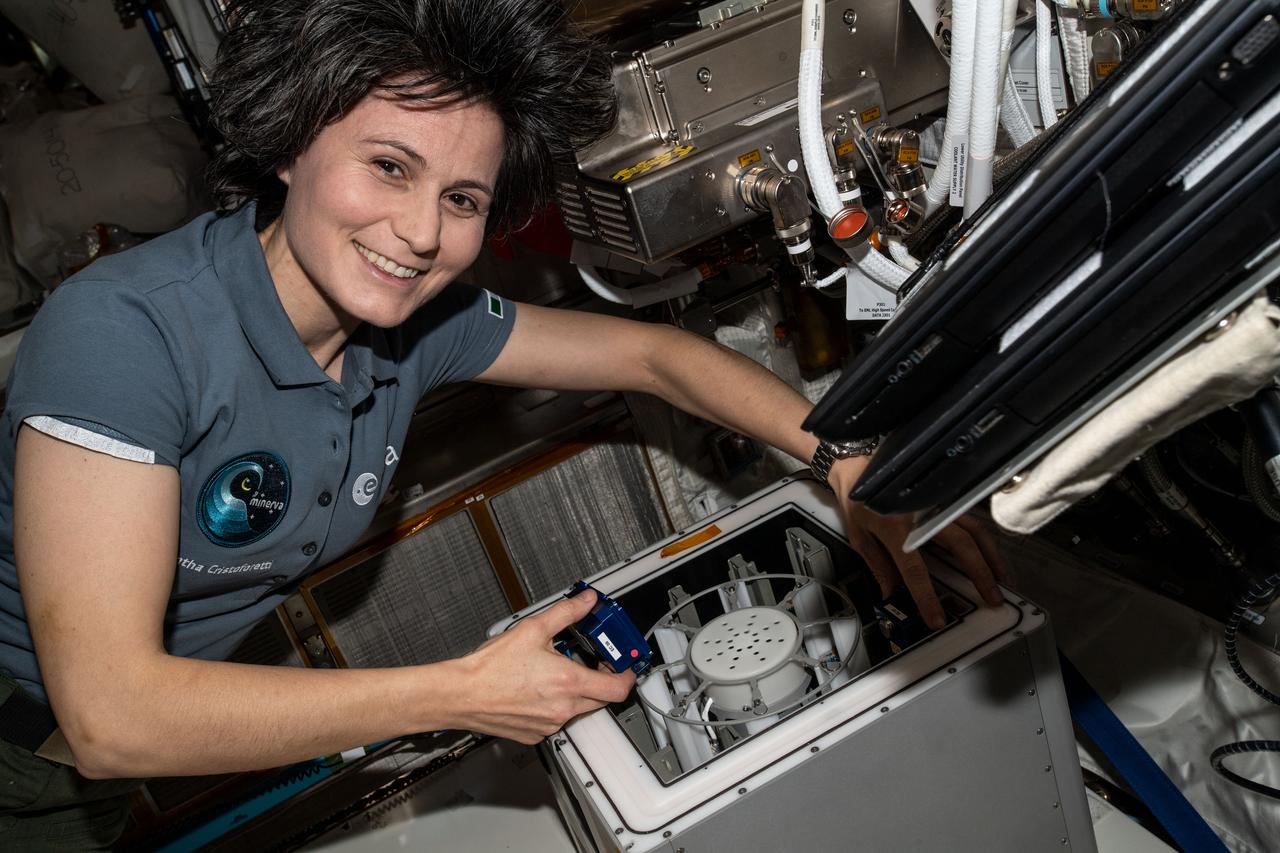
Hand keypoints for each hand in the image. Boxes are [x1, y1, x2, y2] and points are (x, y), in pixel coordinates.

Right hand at [445, 590, 635, 744]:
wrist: (461, 694)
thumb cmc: (491, 668)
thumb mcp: (533, 629)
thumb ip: (566, 613)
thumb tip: (585, 602)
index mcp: (569, 682)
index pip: (618, 688)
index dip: (627, 675)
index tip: (625, 665)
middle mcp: (563, 708)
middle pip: (601, 699)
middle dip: (600, 680)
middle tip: (590, 662)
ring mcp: (549, 724)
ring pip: (577, 709)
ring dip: (575, 692)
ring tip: (554, 672)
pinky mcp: (535, 734)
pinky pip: (556, 721)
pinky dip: (554, 706)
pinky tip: (536, 690)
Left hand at [828, 457, 1005, 629]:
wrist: (856, 466)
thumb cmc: (856, 503)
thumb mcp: (859, 538)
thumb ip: (879, 567)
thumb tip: (894, 596)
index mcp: (895, 528)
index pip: (914, 569)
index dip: (926, 596)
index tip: (937, 619)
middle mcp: (921, 514)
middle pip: (960, 546)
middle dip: (980, 574)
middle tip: (994, 599)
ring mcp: (936, 504)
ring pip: (973, 530)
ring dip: (991, 556)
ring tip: (1001, 580)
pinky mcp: (943, 498)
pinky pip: (969, 520)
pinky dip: (984, 540)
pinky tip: (991, 556)